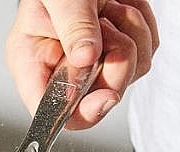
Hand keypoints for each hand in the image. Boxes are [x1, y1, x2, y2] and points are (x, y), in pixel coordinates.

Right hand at [6, 0, 158, 128]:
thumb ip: (73, 27)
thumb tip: (85, 58)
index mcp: (32, 62)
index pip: (52, 110)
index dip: (82, 112)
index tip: (107, 96)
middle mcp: (62, 67)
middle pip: (99, 97)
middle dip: (115, 62)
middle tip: (106, 27)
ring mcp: (93, 61)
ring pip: (130, 74)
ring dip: (131, 35)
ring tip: (110, 8)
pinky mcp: (118, 51)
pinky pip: (146, 54)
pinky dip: (142, 26)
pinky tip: (121, 7)